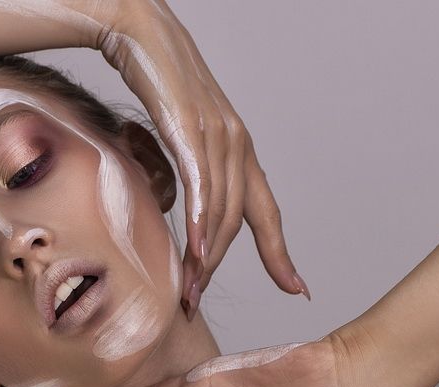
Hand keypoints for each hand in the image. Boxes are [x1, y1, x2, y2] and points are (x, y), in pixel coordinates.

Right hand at [92, 0, 309, 316]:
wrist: (141, 33)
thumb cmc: (157, 84)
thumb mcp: (181, 133)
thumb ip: (190, 171)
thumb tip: (180, 211)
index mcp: (241, 151)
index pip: (266, 212)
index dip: (280, 253)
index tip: (297, 289)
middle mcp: (238, 145)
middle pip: (240, 221)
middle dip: (222, 266)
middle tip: (198, 302)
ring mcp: (218, 137)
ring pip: (221, 210)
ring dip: (205, 255)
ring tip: (190, 289)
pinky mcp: (191, 129)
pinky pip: (200, 185)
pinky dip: (199, 221)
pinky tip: (194, 249)